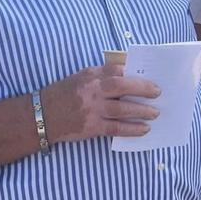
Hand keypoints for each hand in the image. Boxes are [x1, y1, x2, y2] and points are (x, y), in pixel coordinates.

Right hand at [41, 64, 159, 142]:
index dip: (135, 73)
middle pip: (122, 86)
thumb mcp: (82, 77)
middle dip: (143, 89)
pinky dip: (132, 129)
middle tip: (158, 93)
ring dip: (142, 111)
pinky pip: (117, 127)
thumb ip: (103, 74)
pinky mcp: (92, 127)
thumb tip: (130, 73)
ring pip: (123, 109)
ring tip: (155, 113)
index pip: (117, 69)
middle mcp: (92, 90)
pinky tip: (144, 129)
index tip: (150, 76)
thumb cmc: (65, 94)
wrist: (42, 115)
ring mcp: (92, 109)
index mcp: (91, 75)